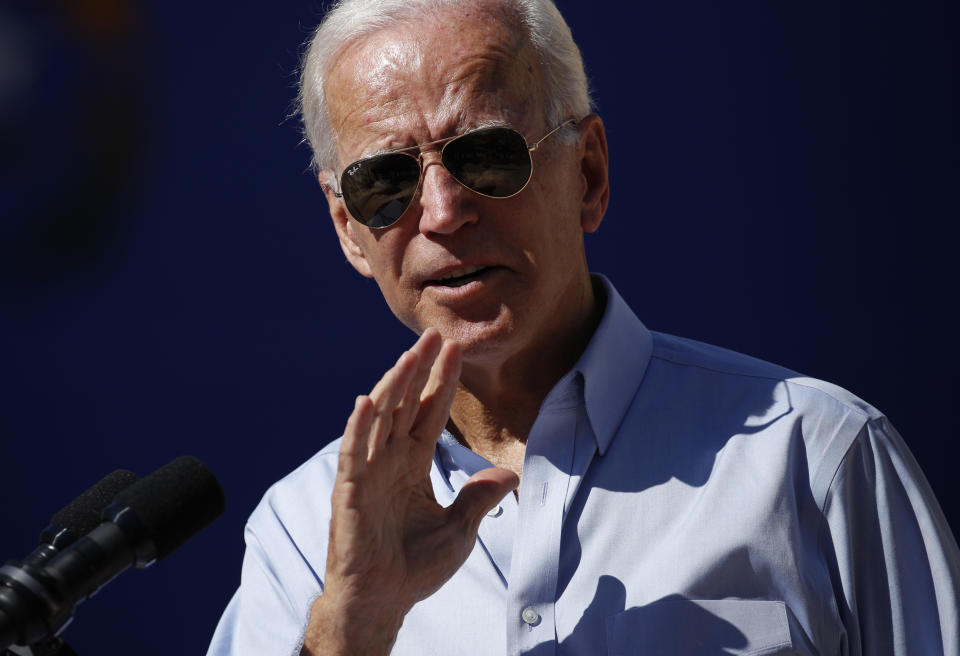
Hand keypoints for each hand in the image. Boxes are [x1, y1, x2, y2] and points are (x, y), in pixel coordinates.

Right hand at [302, 329, 518, 655]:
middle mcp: (389, 460)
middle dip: (420, 370)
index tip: (455, 350)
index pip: (429, 413)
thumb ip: (479, 497)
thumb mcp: (460, 528)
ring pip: (380, 417)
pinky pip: (354, 451)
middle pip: (405, 404)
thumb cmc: (416, 566)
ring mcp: (368, 471)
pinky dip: (359, 426)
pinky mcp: (351, 489)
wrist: (385, 599)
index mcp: (413, 464)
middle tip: (435, 335)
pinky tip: (368, 400)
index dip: (442, 382)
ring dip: (393, 386)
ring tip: (409, 356)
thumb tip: (509, 474)